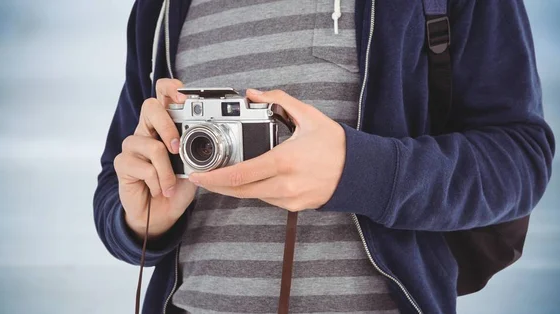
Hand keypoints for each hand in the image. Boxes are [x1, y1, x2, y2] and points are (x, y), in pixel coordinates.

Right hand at [114, 79, 197, 237]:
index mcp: (164, 125)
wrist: (161, 214)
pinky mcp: (123, 163)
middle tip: (177, 147)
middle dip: (167, 126)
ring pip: (153, 146)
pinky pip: (145, 168)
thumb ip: (200, 150)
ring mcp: (133, 146)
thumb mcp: (195, 167)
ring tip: (171, 185)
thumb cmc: (178, 186)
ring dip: (168, 172)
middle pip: (150, 107)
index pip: (162, 94)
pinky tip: (159, 190)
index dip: (171, 88)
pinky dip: (158, 183)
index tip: (184, 96)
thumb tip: (213, 140)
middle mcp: (146, 130)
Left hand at [188, 89, 345, 211]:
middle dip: (216, 185)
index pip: (240, 174)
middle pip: (239, 190)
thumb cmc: (337, 145)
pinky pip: (267, 199)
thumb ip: (278, 101)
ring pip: (252, 196)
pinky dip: (254, 189)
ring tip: (221, 175)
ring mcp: (289, 198)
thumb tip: (254, 94)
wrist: (361, 171)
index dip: (214, 178)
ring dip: (234, 187)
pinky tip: (250, 179)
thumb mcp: (309, 116)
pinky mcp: (295, 206)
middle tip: (200, 178)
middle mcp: (284, 184)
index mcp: (284, 161)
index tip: (198, 175)